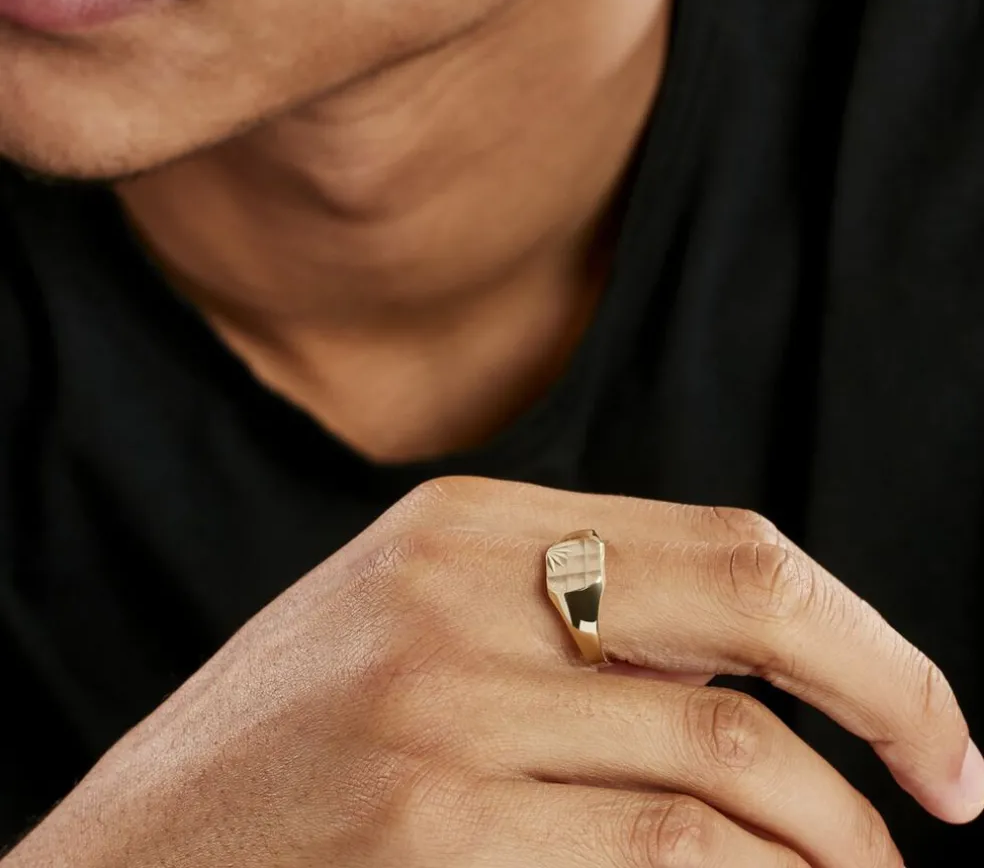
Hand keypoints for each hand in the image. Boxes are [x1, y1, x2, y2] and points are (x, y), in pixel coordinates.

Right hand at [7, 478, 981, 867]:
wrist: (120, 867)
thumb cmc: (280, 750)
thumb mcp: (412, 627)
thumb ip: (565, 622)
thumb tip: (750, 673)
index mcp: (462, 523)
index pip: (725, 546)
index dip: (854, 631)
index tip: (921, 720)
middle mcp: (456, 595)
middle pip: (751, 619)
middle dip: (891, 701)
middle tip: (952, 784)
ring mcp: (440, 717)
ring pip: (728, 770)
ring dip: (832, 842)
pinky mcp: (430, 842)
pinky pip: (665, 864)